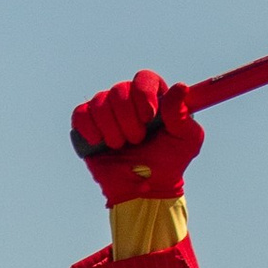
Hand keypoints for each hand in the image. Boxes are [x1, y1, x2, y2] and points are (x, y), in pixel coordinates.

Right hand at [70, 70, 201, 204]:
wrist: (144, 189)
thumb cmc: (169, 163)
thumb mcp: (187, 141)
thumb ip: (183, 114)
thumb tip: (181, 87)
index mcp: (154, 98)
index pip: (144, 78)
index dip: (143, 93)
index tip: (148, 116)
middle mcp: (129, 100)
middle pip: (119, 89)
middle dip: (128, 119)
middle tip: (137, 140)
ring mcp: (107, 111)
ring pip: (99, 102)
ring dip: (112, 129)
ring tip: (122, 146)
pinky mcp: (88, 125)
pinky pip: (80, 114)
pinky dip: (90, 129)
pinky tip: (100, 143)